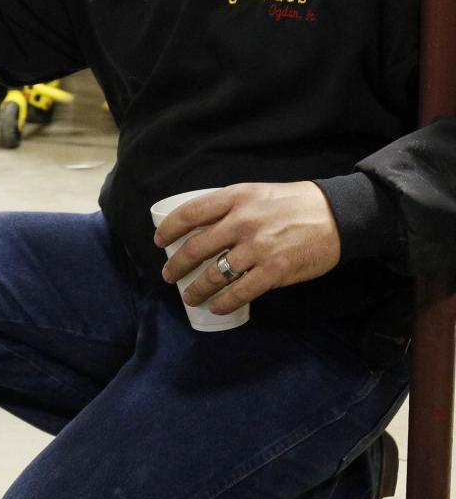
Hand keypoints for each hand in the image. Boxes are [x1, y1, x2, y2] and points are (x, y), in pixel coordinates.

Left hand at [153, 181, 340, 315]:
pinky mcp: (274, 270)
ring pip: (214, 274)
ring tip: (189, 296)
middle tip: (169, 275)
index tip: (159, 242)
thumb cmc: (296, 203)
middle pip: (196, 247)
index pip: (190, 213)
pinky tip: (216, 306)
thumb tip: (203, 226)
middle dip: (177, 265)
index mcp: (236, 197)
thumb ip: (232, 206)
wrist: (337, 215)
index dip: (169, 230)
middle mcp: (242, 221)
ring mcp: (257, 247)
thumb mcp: (258, 192)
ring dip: (196, 289)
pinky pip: (239, 292)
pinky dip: (223, 302)